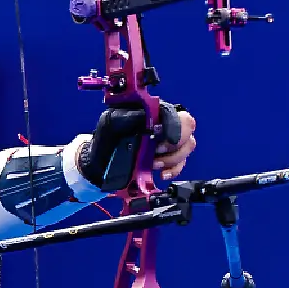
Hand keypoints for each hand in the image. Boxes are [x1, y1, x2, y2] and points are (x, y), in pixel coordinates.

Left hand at [78, 101, 195, 189]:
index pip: (179, 117)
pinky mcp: (167, 159)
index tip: (160, 141)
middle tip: (156, 152)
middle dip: (173, 145)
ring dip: (172, 158)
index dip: (175, 129)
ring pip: (187, 148)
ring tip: (153, 164)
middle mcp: (165, 126)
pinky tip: (161, 173)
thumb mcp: (112, 123)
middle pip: (188, 132)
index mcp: (154, 113)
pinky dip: (173, 170)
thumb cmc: (106, 140)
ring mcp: (168, 143)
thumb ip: (129, 117)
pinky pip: (180, 165)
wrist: (100, 162)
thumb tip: (146, 117)